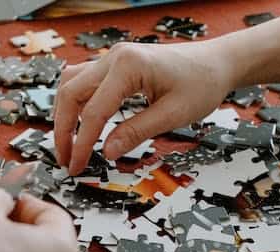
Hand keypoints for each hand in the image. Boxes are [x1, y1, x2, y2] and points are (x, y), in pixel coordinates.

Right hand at [54, 41, 234, 174]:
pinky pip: (84, 81)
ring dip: (64, 114)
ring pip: (71, 84)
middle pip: (70, 94)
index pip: (93, 111)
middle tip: (66, 161)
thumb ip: (137, 133)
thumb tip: (107, 153)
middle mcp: (115, 57)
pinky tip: (78, 124)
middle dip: (63, 130)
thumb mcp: (173, 115)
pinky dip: (75, 103)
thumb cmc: (202, 84)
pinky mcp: (116, 64)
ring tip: (69, 145)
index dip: (82, 143)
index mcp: (129, 66)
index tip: (77, 167)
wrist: (217, 63)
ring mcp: (113, 58)